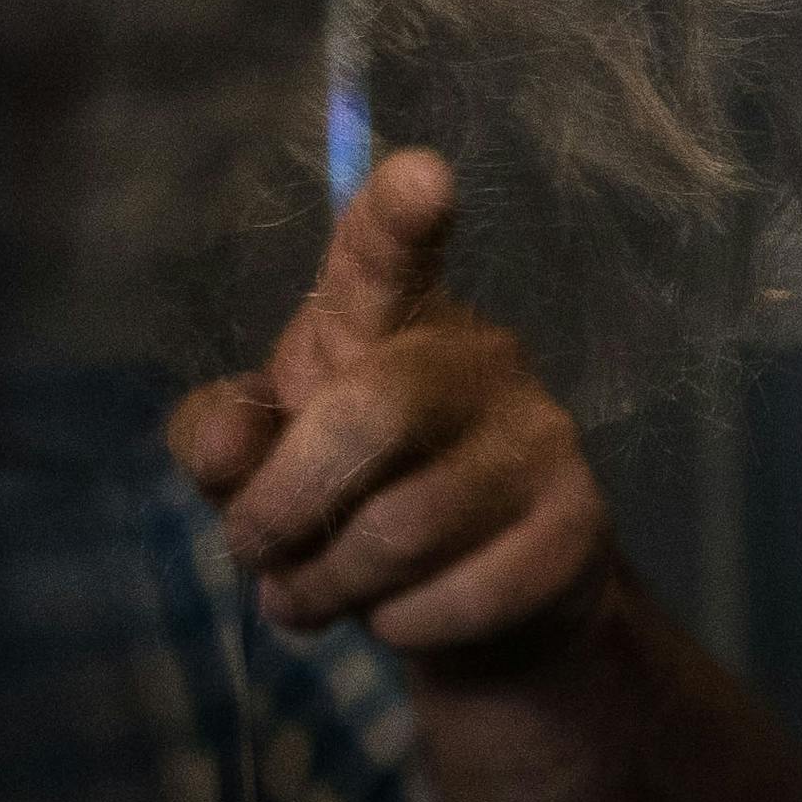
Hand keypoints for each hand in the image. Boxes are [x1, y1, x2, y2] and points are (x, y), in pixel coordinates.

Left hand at [170, 150, 617, 654]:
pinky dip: (398, 627)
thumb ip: (224, 441)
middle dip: (284, 505)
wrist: (490, 599)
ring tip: (311, 598)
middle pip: (369, 417)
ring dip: (326, 586)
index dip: (397, 219)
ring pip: (402, 528)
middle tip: (253, 554)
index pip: (389, 256)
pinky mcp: (577, 529)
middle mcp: (479, 360)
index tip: (421, 175)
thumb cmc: (358, 493)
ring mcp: (542, 442)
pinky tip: (397, 617)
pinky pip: (454, 597)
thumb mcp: (267, 461)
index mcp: (391, 320)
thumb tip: (225, 455)